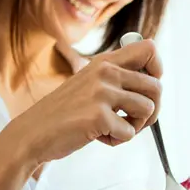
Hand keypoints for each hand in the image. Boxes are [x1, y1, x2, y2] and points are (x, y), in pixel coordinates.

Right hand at [8, 38, 162, 161]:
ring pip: (148, 109)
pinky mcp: (99, 116)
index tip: (146, 90)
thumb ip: (114, 79)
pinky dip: (117, 141)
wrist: (33, 133)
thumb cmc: (63, 114)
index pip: (149, 49)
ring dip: (135, 127)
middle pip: (156, 86)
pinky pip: (130, 133)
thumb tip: (153, 84)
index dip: (157, 70)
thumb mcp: (88, 84)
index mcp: (104, 62)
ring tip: (113, 129)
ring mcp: (102, 93)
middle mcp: (105, 72)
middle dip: (152, 110)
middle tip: (134, 122)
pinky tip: (98, 137)